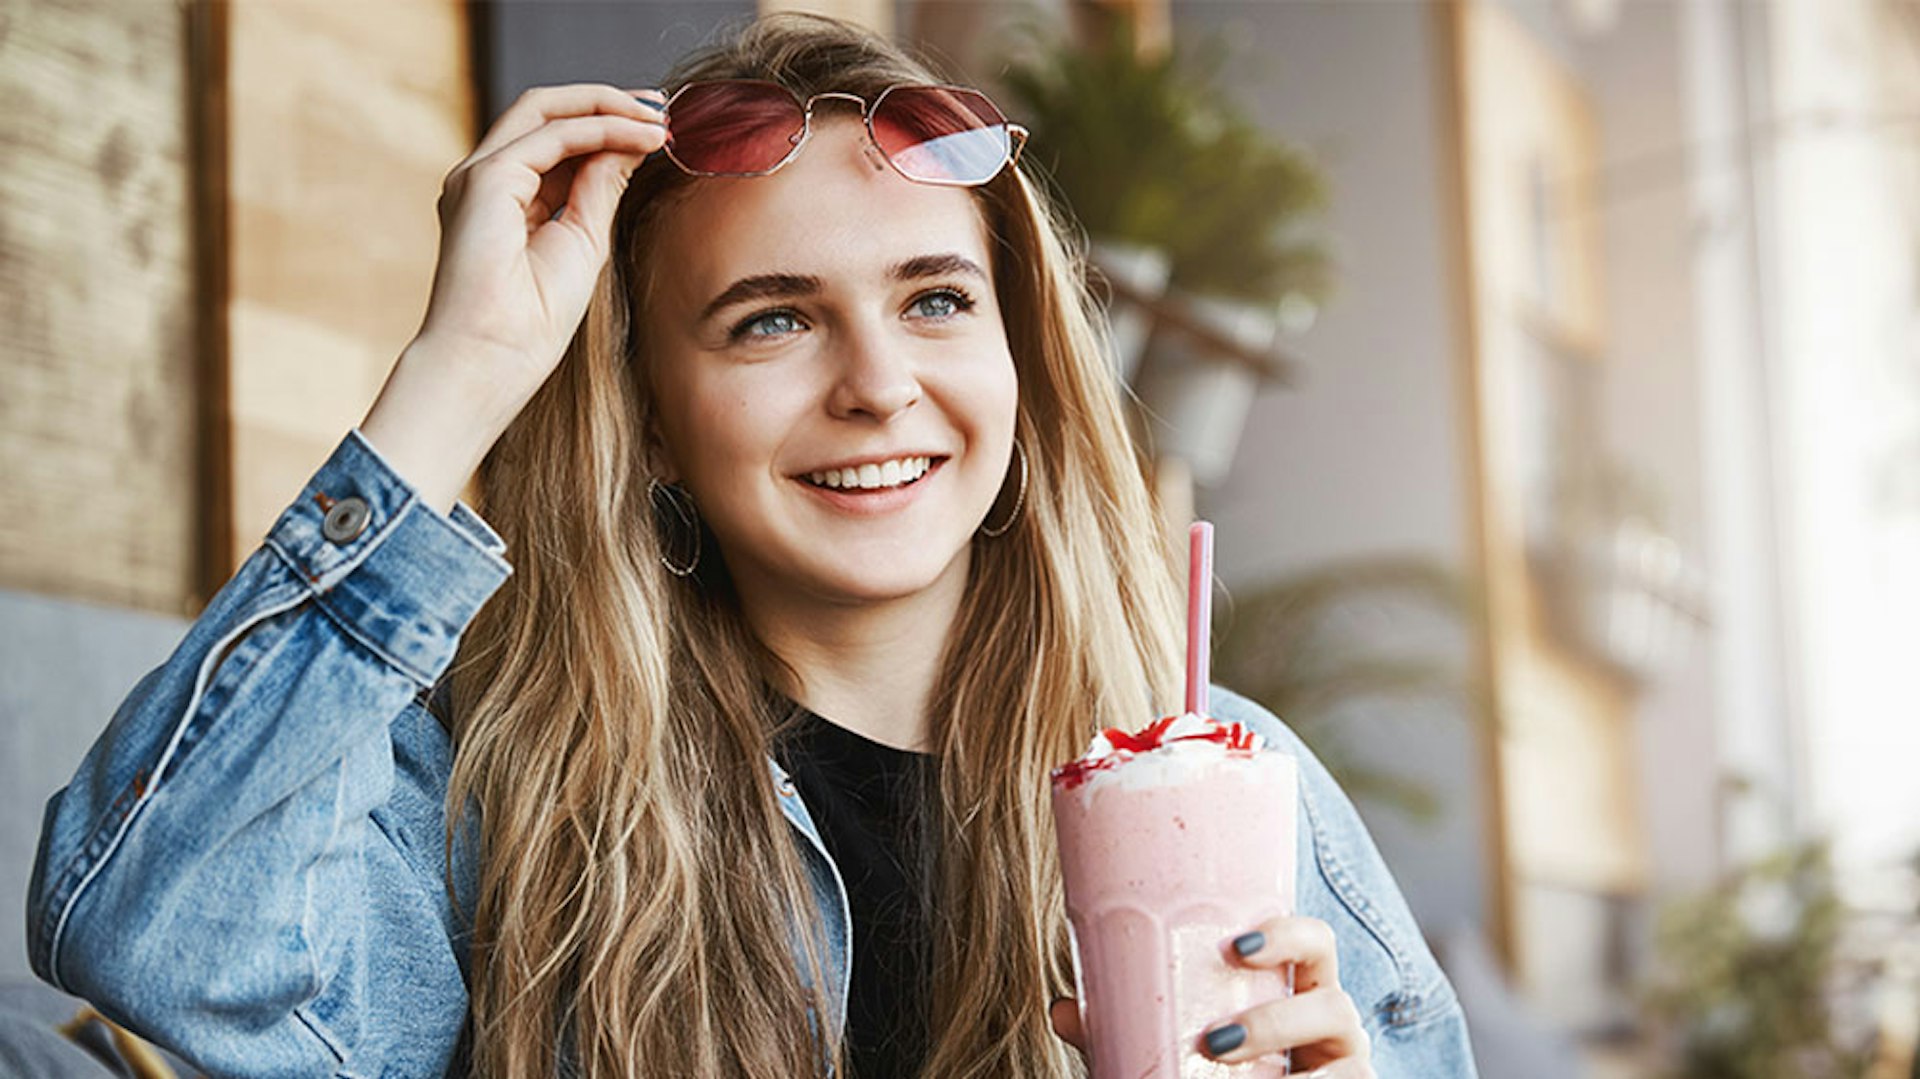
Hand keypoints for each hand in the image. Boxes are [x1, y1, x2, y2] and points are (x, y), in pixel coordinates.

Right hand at [362, 84, 666, 510]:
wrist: (493, 360)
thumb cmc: (532, 323)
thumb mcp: (583, 242)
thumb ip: (599, 190)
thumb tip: (629, 147)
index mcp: (505, 198)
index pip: (556, 141)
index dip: (607, 127)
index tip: (656, 130)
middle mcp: (486, 179)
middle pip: (546, 113)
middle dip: (607, 102)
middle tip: (662, 108)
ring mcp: (480, 175)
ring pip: (545, 111)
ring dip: (608, 108)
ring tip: (659, 120)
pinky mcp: (486, 179)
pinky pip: (553, 135)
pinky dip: (601, 128)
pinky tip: (641, 138)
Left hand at [1048, 915, 1373, 1076]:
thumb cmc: (1217, 1067)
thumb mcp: (1169, 1044)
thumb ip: (1120, 1029)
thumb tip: (1062, 1009)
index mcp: (1297, 986)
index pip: (1315, 943)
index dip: (1289, 934)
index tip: (1234, 946)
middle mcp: (1332, 1024)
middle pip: (1336, 1002)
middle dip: (1279, 1020)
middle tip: (1217, 1038)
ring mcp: (1346, 1069)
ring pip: (1344, 1061)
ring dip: (1283, 1063)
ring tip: (1224, 1064)